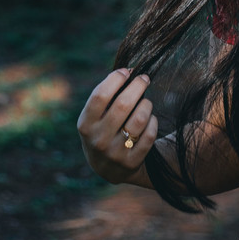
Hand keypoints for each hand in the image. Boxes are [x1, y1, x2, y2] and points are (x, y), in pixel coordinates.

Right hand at [77, 68, 158, 184]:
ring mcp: (115, 153)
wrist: (108, 168)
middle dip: (138, 85)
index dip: (116, 79)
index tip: (127, 71)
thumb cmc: (103, 129)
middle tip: (144, 79)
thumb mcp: (95, 117)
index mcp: (85, 125)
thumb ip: (106, 96)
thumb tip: (129, 71)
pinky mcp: (132, 162)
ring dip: (146, 104)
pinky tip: (149, 119)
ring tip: (145, 102)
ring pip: (140, 118)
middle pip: (123, 104)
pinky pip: (150, 134)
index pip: (100, 96)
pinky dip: (153, 121)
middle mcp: (98, 140)